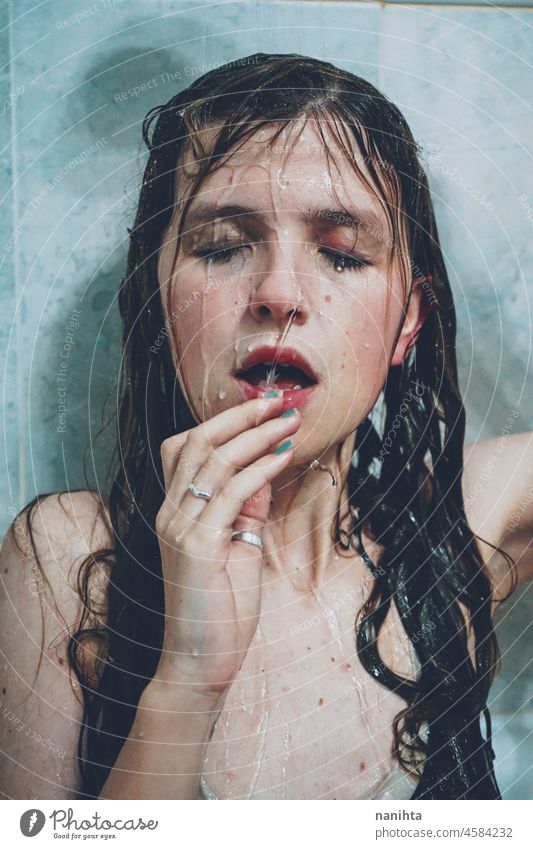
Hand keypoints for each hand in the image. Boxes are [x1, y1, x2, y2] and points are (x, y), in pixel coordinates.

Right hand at [154, 393, 300, 698]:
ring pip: (213, 461)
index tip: (263, 409)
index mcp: (174, 511)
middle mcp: (170, 513)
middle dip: (239, 417)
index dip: (223, 422)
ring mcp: (179, 528)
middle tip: (277, 402)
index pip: (186, 449)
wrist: (199, 662)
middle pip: (197, 443)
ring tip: (288, 422)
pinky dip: (259, 470)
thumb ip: (246, 509)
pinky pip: (231, 494)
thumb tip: (266, 469)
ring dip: (255, 436)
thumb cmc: (220, 609)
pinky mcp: (196, 546)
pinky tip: (282, 457)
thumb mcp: (239, 548)